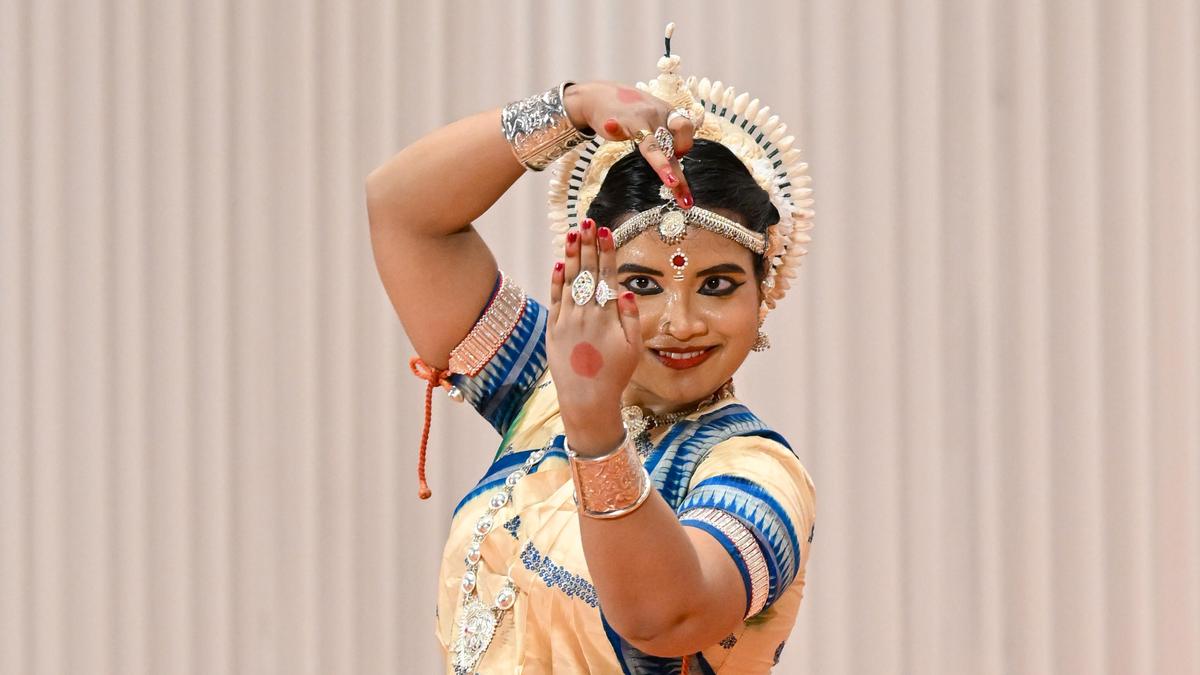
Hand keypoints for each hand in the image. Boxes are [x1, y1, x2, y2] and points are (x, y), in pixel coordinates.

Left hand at [547, 218, 641, 453]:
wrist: (586, 398)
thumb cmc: (615, 374)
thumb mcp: (633, 348)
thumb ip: (631, 318)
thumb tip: (626, 292)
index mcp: (608, 317)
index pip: (606, 276)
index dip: (606, 252)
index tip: (605, 232)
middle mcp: (586, 314)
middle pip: (587, 272)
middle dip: (587, 244)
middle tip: (587, 221)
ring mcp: (567, 320)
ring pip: (570, 281)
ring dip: (571, 255)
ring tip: (573, 233)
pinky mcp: (554, 329)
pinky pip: (555, 299)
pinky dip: (557, 280)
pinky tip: (558, 263)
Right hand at [563, 81, 703, 208]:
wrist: (600, 94)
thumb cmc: (630, 112)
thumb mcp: (654, 119)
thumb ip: (666, 140)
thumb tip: (677, 167)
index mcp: (669, 115)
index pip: (686, 132)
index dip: (684, 148)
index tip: (677, 165)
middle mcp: (658, 116)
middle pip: (674, 146)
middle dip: (680, 174)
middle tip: (686, 199)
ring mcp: (638, 118)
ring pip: (652, 145)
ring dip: (661, 162)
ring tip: (670, 180)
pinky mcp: (617, 121)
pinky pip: (616, 126)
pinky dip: (613, 128)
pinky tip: (609, 127)